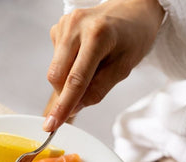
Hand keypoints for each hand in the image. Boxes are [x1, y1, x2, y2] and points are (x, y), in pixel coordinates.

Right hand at [43, 0, 163, 130]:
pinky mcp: (58, 27)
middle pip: (57, 76)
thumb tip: (74, 108)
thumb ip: (98, 90)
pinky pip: (56, 60)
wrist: (133, 10)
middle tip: (87, 94)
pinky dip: (68, 67)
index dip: (63, 106)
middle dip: (67, 93)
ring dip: (69, 80)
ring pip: (54, 70)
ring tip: (93, 67)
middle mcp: (76, 26)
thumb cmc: (133, 37)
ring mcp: (64, 24)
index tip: (52, 126)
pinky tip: (84, 57)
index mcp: (97, 35)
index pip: (75, 80)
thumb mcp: (124, 67)